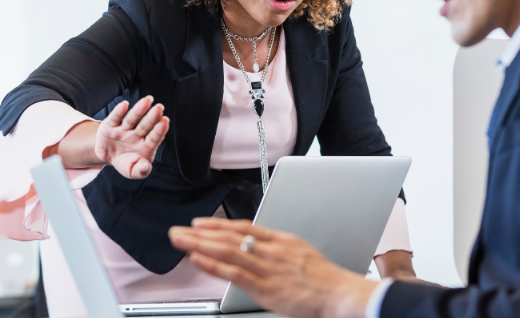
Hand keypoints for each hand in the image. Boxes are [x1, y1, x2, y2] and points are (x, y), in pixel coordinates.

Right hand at [93, 96, 168, 179]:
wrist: (107, 156)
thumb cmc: (125, 162)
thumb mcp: (132, 171)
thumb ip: (141, 171)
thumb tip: (145, 166)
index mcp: (146, 145)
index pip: (154, 137)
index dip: (159, 130)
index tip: (165, 121)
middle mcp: (137, 134)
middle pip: (145, 126)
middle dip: (152, 117)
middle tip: (159, 108)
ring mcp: (124, 128)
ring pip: (132, 119)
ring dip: (139, 110)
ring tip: (147, 101)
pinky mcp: (110, 125)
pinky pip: (115, 118)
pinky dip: (119, 111)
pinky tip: (124, 105)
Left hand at [169, 219, 378, 317]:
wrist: (342, 293)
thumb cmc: (325, 279)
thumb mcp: (302, 253)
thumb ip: (279, 250)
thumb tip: (261, 249)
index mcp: (280, 241)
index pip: (242, 228)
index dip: (218, 225)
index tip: (199, 224)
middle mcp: (270, 250)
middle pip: (229, 236)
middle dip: (200, 233)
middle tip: (177, 230)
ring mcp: (267, 268)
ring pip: (227, 251)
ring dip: (199, 244)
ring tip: (180, 240)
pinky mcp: (266, 287)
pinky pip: (234, 273)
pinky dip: (213, 265)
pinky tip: (197, 260)